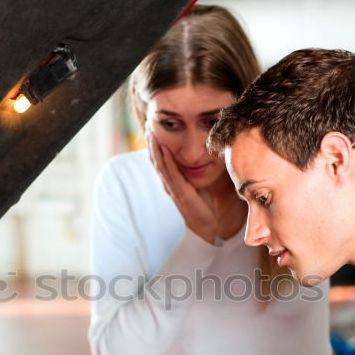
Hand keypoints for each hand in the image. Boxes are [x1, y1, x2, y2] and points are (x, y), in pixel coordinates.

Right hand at [146, 125, 217, 243]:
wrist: (207, 227)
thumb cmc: (203, 207)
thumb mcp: (196, 186)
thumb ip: (190, 175)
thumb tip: (193, 160)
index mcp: (172, 183)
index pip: (160, 162)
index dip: (155, 147)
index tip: (151, 131)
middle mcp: (170, 186)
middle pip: (157, 162)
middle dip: (152, 144)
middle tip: (147, 126)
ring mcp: (174, 190)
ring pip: (161, 166)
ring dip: (156, 150)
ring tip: (151, 135)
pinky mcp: (182, 194)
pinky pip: (173, 175)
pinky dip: (167, 162)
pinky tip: (165, 151)